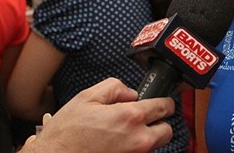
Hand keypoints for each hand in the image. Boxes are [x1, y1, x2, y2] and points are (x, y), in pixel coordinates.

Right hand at [21, 78, 174, 152]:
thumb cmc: (66, 134)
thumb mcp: (87, 97)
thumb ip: (115, 87)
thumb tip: (131, 93)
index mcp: (129, 117)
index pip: (164, 107)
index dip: (163, 101)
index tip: (160, 101)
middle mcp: (137, 140)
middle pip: (167, 131)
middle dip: (159, 122)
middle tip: (144, 118)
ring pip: (154, 146)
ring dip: (146, 137)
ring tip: (125, 132)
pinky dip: (134, 149)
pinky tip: (117, 143)